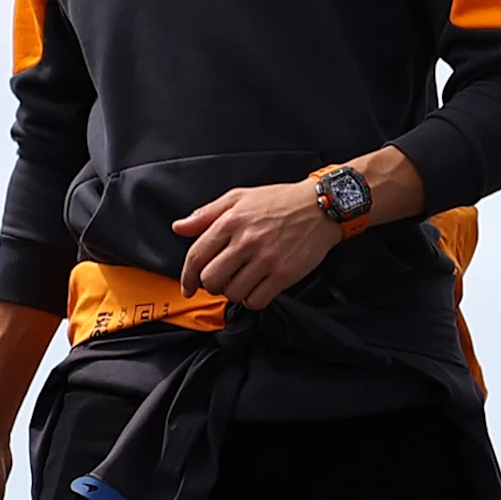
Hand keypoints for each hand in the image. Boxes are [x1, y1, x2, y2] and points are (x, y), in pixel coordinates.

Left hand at [172, 180, 343, 310]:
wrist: (321, 207)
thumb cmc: (280, 202)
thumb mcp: (238, 198)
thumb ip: (206, 214)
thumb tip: (179, 227)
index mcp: (230, 221)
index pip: (196, 256)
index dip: (186, 276)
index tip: (187, 286)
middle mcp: (245, 241)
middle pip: (210, 279)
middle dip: (210, 285)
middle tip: (219, 281)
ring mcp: (265, 259)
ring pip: (233, 293)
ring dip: (233, 292)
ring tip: (241, 282)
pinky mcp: (283, 274)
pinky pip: (256, 301)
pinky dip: (252, 300)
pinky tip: (257, 289)